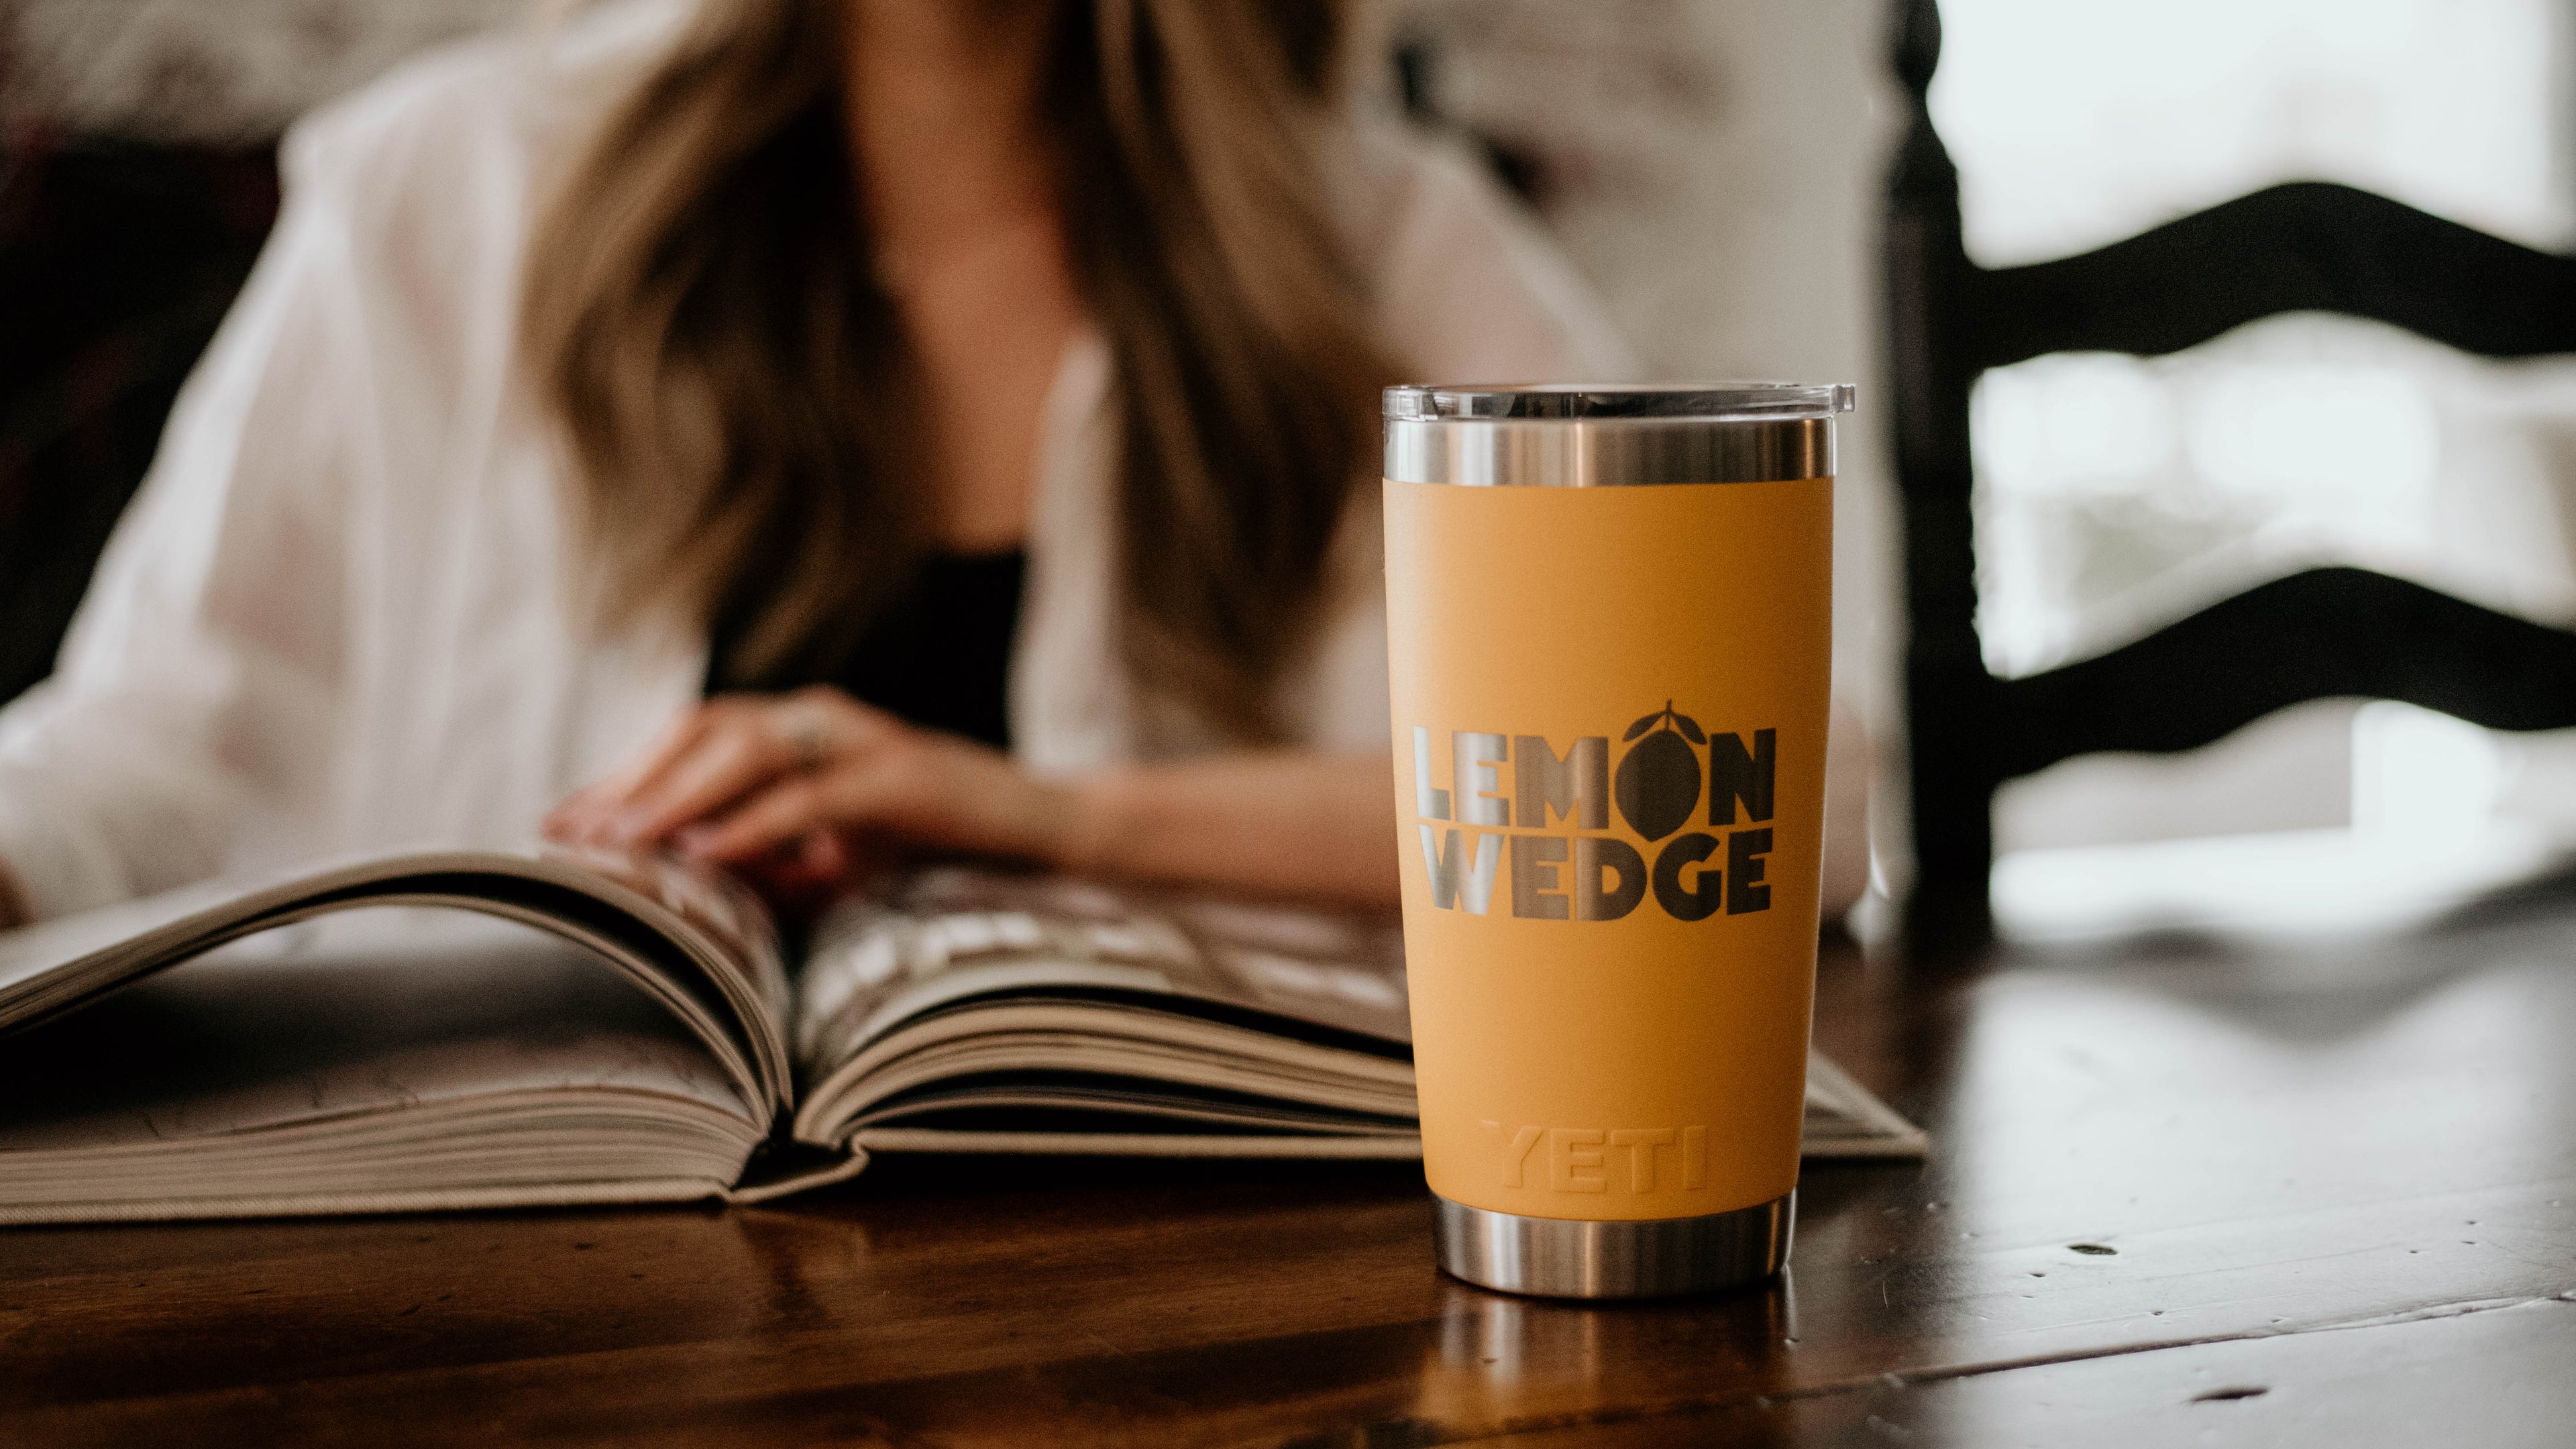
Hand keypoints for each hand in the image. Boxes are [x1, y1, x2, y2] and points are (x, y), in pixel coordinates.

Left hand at [544, 687, 1072, 900]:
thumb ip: (770, 864)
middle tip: (574, 836)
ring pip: (746, 747)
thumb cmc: (941, 845)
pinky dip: (753, 824)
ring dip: (675, 795)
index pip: (692, 737)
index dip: (623, 775)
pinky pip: (812, 796)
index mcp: (804, 730)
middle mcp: (824, 719)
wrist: (1048, 833)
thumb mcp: (839, 859)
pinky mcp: (903, 775)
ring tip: (623, 842)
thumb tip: (688, 889)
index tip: (560, 823)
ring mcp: (865, 740)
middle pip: (702, 727)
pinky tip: (708, 853)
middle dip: (631, 781)